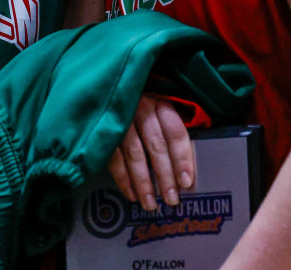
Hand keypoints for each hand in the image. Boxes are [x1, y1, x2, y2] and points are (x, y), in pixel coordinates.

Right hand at [107, 94, 194, 209]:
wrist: (112, 87)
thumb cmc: (145, 105)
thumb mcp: (162, 109)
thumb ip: (172, 133)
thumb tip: (187, 170)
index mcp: (161, 103)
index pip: (175, 133)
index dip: (182, 159)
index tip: (186, 182)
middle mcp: (142, 108)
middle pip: (156, 146)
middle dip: (165, 176)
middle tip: (171, 199)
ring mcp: (121, 119)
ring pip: (134, 155)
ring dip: (143, 183)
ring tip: (151, 203)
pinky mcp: (104, 130)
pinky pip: (114, 158)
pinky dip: (122, 178)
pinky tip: (131, 194)